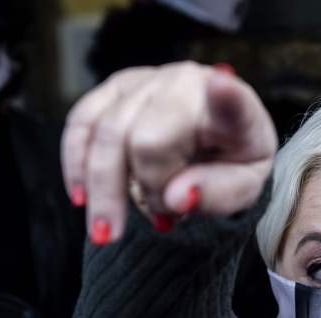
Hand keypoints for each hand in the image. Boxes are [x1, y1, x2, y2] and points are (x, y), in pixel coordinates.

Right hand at [61, 62, 277, 243]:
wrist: (216, 140)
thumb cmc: (231, 164)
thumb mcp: (242, 191)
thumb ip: (218, 196)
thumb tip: (176, 198)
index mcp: (234, 112)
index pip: (231, 102)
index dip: (225, 96)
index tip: (222, 88)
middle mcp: (188, 85)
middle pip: (146, 139)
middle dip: (147, 190)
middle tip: (163, 222)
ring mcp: (148, 80)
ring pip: (106, 133)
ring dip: (103, 191)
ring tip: (108, 234)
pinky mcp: (115, 87)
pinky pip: (82, 124)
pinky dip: (77, 165)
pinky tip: (82, 198)